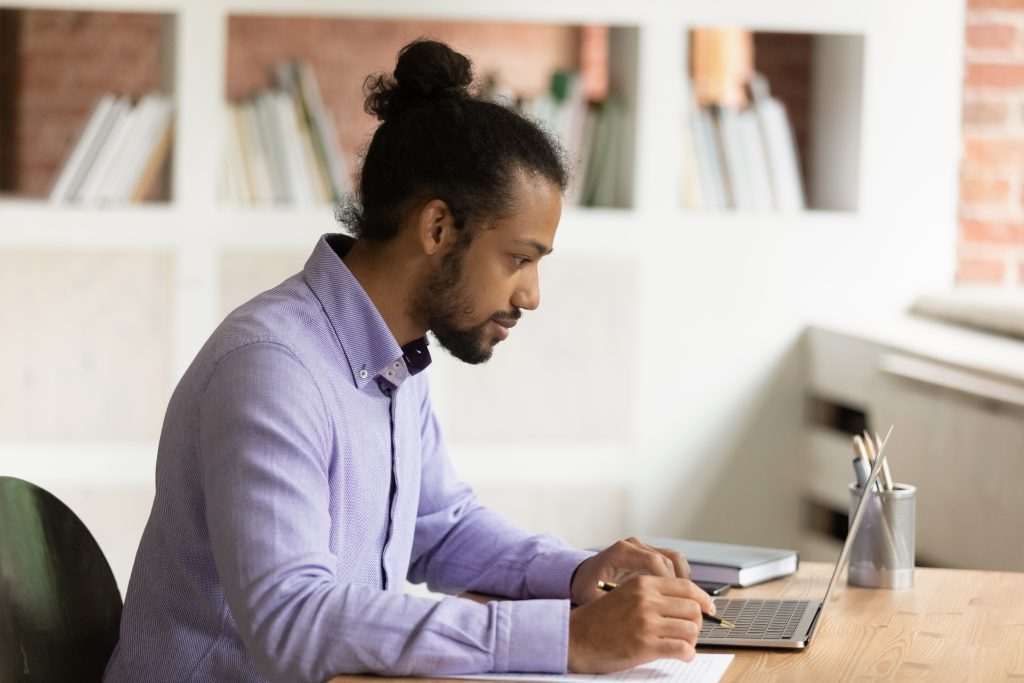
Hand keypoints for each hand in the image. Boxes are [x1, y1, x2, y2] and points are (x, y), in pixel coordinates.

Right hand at [567, 575, 713, 672]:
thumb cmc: (600, 619)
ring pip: (691, 630)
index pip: (686, 587)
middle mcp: (646, 600)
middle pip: (693, 609)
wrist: (576, 637)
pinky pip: (682, 649)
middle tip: (691, 630)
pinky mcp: (645, 646)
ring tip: (684, 644)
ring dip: (692, 640)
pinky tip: (680, 655)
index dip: (703, 599)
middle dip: (697, 622)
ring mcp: (647, 623)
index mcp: (643, 584)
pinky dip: (687, 654)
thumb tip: (686, 602)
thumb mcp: (625, 594)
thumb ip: (652, 594)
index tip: (709, 608)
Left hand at [571, 537, 690, 605]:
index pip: (654, 562)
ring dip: (684, 580)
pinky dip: (680, 578)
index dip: (668, 582)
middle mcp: (634, 546)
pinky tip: (681, 597)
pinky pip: (672, 562)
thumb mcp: (595, 598)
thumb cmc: (587, 588)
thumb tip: (637, 620)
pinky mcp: (650, 554)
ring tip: (689, 603)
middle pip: (668, 559)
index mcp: (621, 552)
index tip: (675, 603)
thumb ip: (614, 605)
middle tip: (690, 607)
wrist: (582, 577)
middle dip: (681, 584)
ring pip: (675, 558)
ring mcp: (643, 548)